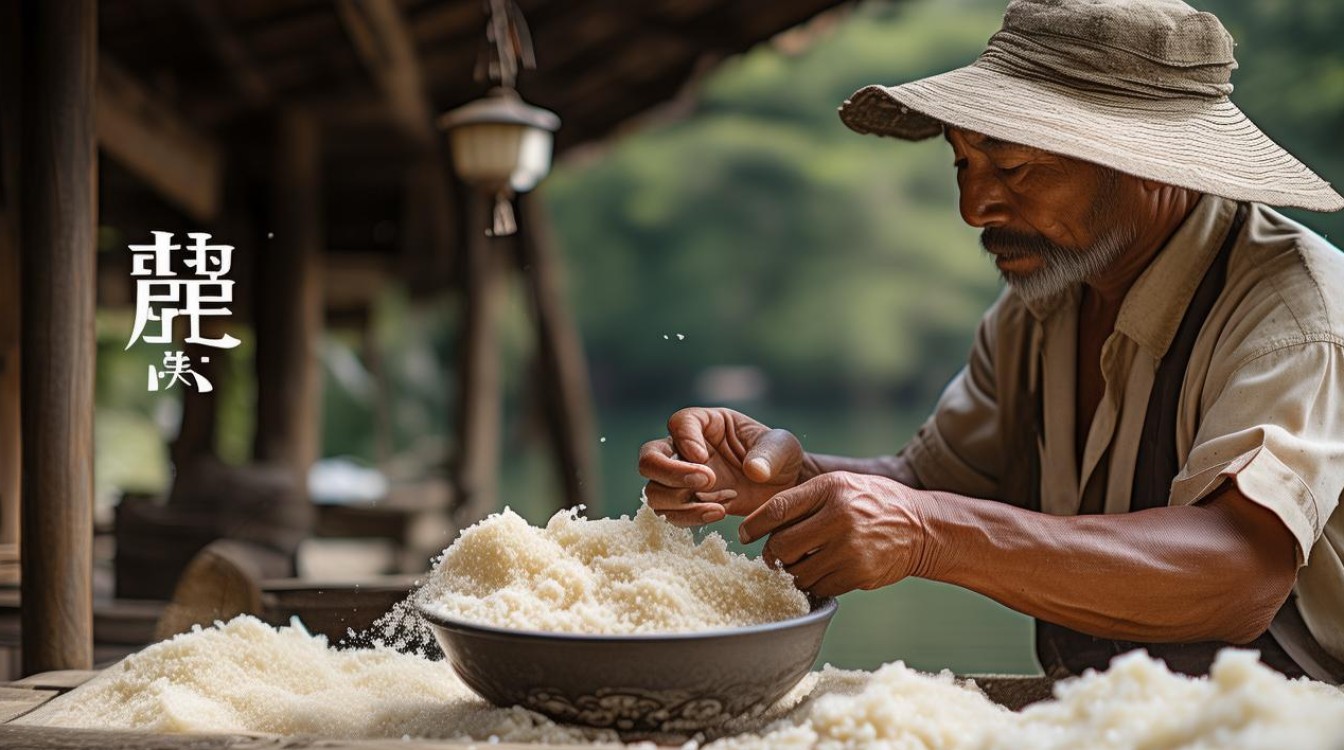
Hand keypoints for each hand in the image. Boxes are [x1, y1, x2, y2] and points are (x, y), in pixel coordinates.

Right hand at [638, 407, 804, 525]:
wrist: (785, 490)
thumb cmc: (781, 459)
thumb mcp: (783, 448)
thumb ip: (769, 455)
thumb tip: (754, 471)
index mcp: (706, 423)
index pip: (679, 423)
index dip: (685, 439)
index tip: (704, 456)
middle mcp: (686, 449)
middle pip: (650, 457)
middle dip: (670, 472)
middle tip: (706, 482)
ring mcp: (683, 479)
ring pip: (654, 490)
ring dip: (679, 502)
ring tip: (719, 505)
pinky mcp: (688, 504)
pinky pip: (671, 515)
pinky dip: (690, 518)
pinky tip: (720, 513)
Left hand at [739, 472, 928, 597]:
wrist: (922, 528)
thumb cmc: (873, 503)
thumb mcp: (841, 485)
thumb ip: (805, 499)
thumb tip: (761, 522)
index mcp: (831, 489)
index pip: (777, 510)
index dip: (753, 526)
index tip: (743, 535)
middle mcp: (840, 518)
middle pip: (782, 546)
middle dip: (772, 554)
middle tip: (772, 556)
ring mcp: (850, 549)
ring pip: (797, 572)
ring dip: (791, 572)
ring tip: (799, 564)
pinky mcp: (858, 574)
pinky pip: (818, 587)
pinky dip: (812, 584)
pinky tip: (819, 573)